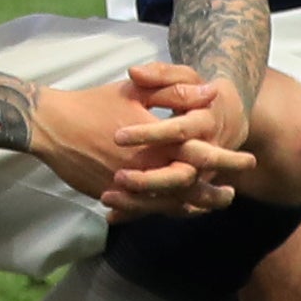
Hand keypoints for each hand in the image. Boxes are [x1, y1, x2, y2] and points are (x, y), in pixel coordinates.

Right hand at [29, 75, 232, 215]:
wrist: (52, 125)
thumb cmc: (94, 103)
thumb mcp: (135, 89)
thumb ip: (175, 91)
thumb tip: (211, 93)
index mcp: (156, 142)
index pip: (201, 154)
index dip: (227, 159)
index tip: (248, 161)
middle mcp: (146, 168)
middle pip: (191, 187)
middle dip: (215, 191)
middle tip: (233, 193)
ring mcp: (129, 187)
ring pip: (170, 204)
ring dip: (195, 205)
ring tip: (212, 205)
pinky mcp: (113, 196)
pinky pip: (146, 210)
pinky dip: (165, 210)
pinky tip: (178, 209)